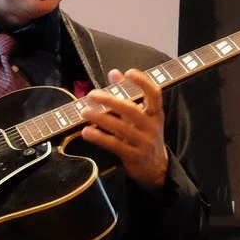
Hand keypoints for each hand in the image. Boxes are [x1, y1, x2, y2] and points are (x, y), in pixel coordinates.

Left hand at [76, 68, 168, 188]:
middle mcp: (152, 126)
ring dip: (101, 119)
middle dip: (110, 101)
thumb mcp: (141, 115)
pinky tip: (86, 131)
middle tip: (91, 95)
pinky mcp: (133, 155)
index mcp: (155, 113)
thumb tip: (114, 72)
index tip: (129, 72)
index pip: (155, 94)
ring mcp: (144, 142)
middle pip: (131, 110)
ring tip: (84, 112)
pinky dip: (99, 137)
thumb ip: (127, 94)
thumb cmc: (144, 134)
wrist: (155, 166)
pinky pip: (114, 145)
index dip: (143, 82)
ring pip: (121, 128)